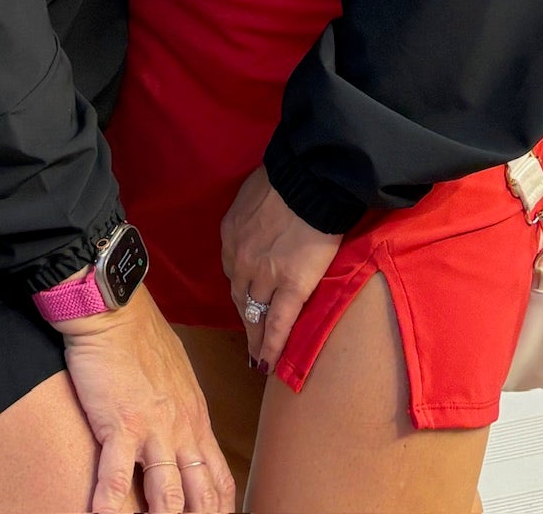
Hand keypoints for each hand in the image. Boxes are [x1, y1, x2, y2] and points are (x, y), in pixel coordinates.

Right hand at [58, 289, 235, 513]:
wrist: (113, 308)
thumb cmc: (141, 336)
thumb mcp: (177, 375)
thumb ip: (183, 409)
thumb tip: (185, 431)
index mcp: (195, 419)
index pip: (219, 479)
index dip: (219, 510)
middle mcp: (181, 429)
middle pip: (201, 495)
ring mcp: (153, 428)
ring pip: (167, 494)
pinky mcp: (120, 423)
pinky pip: (115, 477)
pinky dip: (108, 505)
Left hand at [221, 166, 340, 373]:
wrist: (309, 180)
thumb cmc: (288, 177)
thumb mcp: (256, 192)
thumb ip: (255, 214)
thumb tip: (265, 218)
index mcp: (232, 232)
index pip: (233, 268)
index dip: (241, 285)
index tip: (246, 297)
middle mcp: (240, 258)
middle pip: (239, 295)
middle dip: (245, 316)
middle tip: (249, 336)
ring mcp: (264, 276)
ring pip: (255, 313)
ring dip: (256, 337)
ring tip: (258, 356)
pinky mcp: (290, 288)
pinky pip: (278, 323)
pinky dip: (272, 347)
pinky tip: (268, 365)